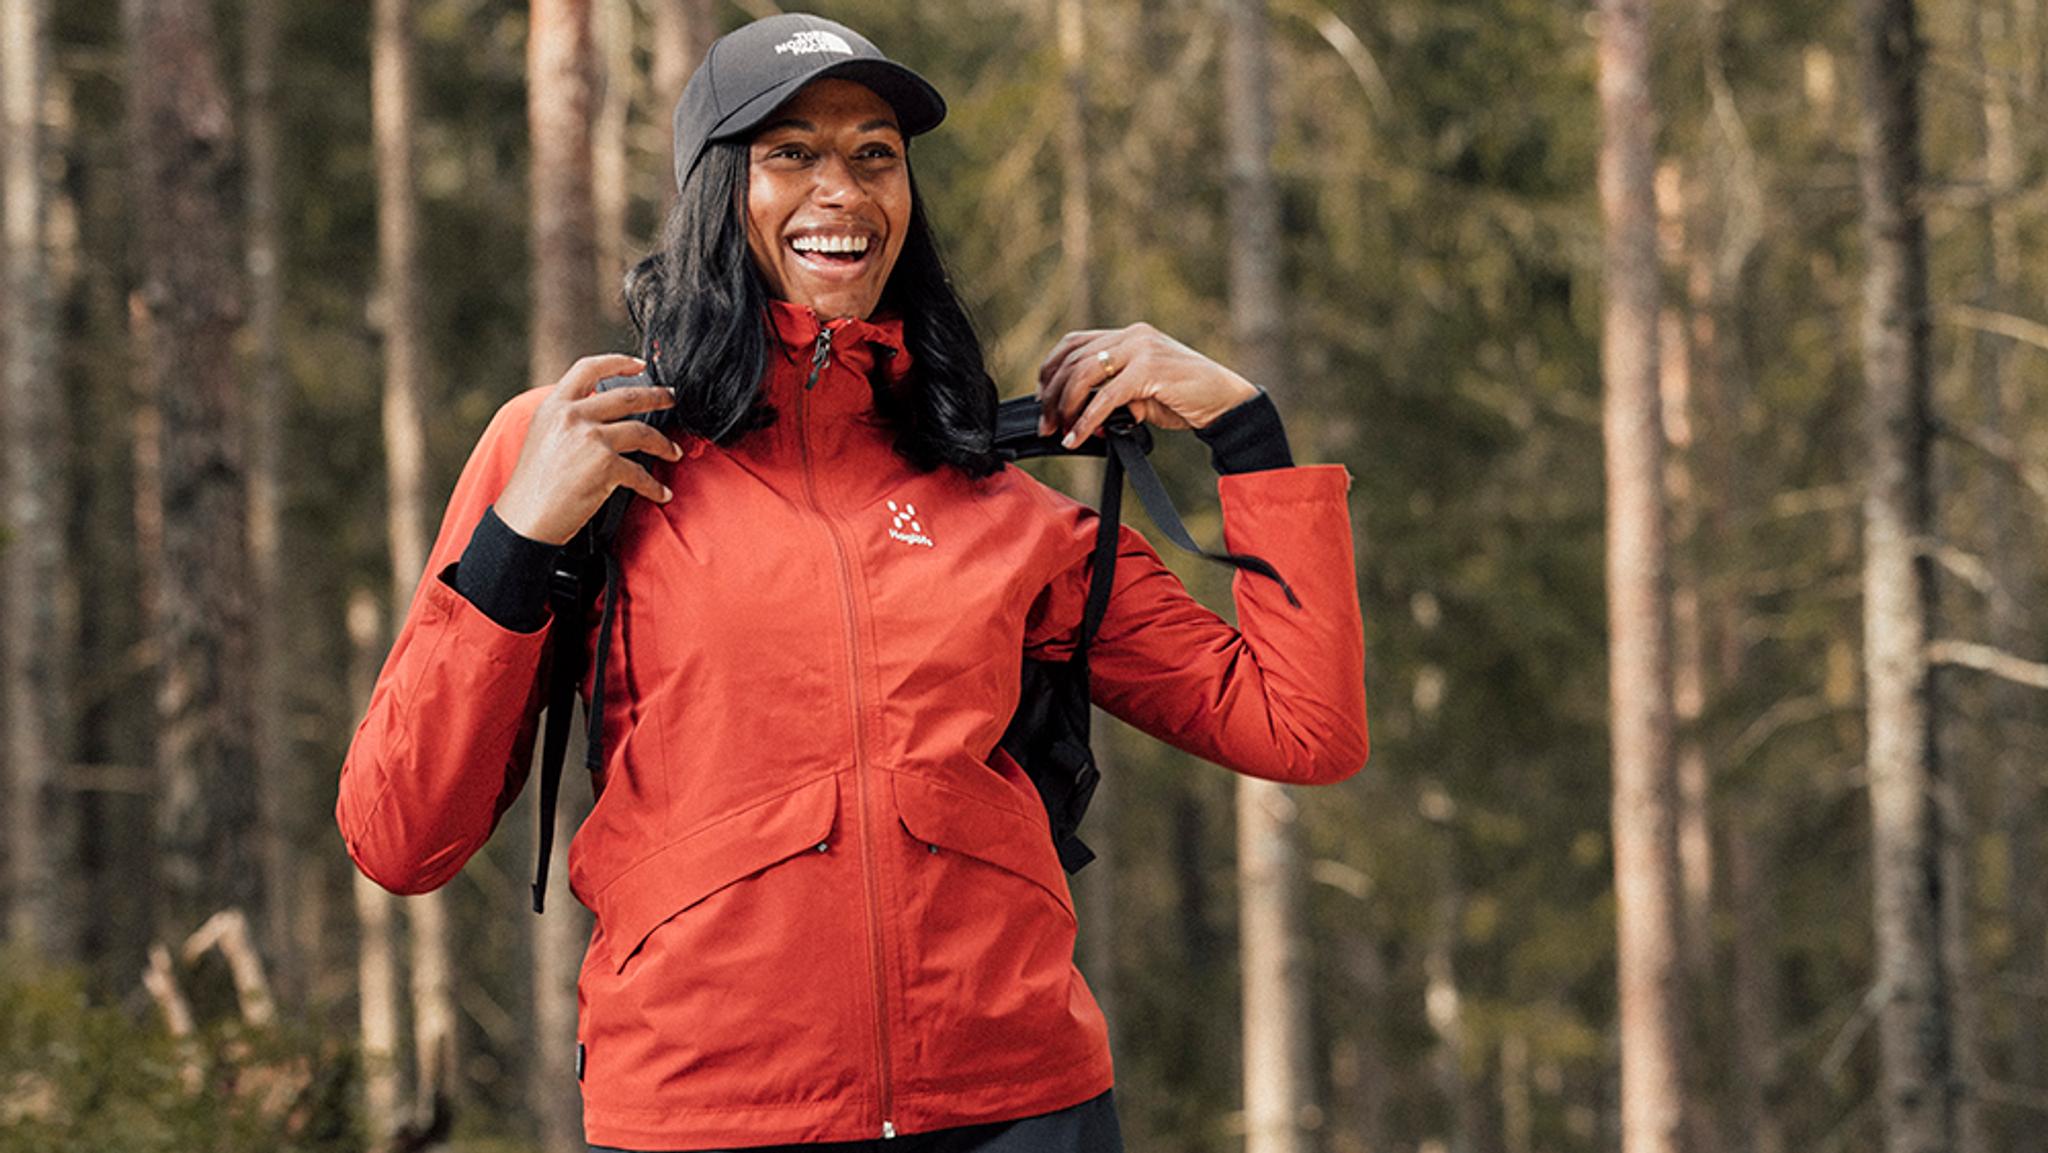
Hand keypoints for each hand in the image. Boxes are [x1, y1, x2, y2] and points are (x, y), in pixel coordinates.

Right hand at [493, 354, 682, 545]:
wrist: (526, 519)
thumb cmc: (535, 485)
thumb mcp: (542, 435)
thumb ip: (568, 418)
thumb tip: (601, 410)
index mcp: (555, 405)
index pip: (588, 368)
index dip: (618, 362)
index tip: (640, 364)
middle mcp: (572, 416)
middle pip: (627, 396)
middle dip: (657, 397)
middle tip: (671, 400)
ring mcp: (590, 438)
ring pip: (642, 432)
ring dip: (663, 443)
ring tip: (674, 452)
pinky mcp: (604, 465)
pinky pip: (640, 473)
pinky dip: (654, 486)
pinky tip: (661, 493)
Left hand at [1035, 323, 1259, 447]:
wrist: (1225, 401)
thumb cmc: (1186, 398)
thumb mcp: (1143, 393)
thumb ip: (1114, 395)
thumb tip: (1083, 418)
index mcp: (1129, 335)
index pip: (1075, 342)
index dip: (1051, 368)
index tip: (1042, 397)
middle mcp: (1132, 336)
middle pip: (1073, 360)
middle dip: (1052, 395)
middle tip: (1045, 423)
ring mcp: (1141, 349)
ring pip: (1083, 375)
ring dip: (1065, 407)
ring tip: (1059, 431)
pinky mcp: (1149, 370)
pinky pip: (1106, 397)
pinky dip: (1087, 421)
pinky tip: (1078, 438)